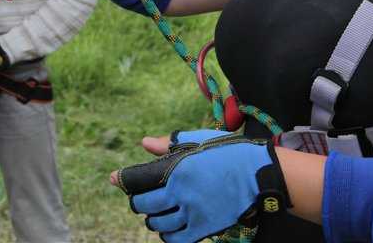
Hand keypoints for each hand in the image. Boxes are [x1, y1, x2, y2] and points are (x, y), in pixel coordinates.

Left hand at [111, 130, 288, 242]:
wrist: (256, 172)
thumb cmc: (226, 151)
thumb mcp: (196, 140)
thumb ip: (167, 144)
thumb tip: (144, 143)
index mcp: (176, 170)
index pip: (138, 180)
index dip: (124, 181)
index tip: (115, 179)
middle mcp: (181, 193)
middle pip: (144, 205)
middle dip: (138, 203)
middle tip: (140, 200)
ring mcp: (193, 213)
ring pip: (159, 224)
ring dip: (153, 220)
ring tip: (156, 214)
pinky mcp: (205, 227)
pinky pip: (177, 239)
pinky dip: (168, 236)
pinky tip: (168, 229)